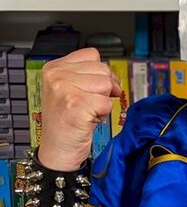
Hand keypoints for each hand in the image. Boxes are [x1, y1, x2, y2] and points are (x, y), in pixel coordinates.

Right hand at [38, 48, 123, 170]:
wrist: (57, 151)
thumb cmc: (65, 124)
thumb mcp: (68, 91)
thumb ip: (85, 76)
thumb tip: (112, 75)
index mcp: (54, 68)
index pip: (92, 55)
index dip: (101, 72)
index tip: (96, 88)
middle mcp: (56, 76)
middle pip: (102, 69)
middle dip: (105, 89)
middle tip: (92, 104)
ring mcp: (64, 89)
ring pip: (106, 85)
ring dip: (103, 102)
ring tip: (88, 112)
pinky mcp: (75, 105)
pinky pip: (106, 102)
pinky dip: (103, 114)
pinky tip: (89, 120)